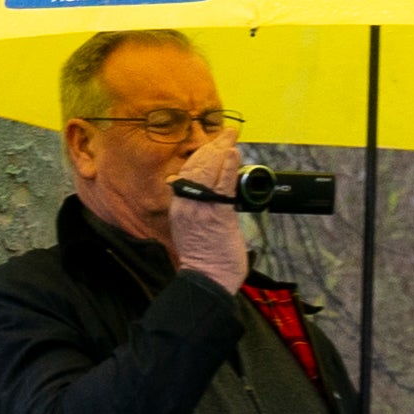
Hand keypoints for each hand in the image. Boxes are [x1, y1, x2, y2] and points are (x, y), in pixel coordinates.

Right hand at [164, 132, 248, 290]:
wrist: (207, 279)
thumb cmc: (204, 257)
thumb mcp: (191, 228)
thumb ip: (194, 207)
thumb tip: (200, 192)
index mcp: (180, 207)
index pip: (187, 172)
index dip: (201, 154)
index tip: (213, 143)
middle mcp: (187, 204)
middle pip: (196, 167)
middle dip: (212, 147)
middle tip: (226, 134)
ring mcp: (202, 208)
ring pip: (209, 172)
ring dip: (221, 151)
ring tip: (230, 138)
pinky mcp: (218, 215)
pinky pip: (222, 186)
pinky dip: (228, 167)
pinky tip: (233, 155)